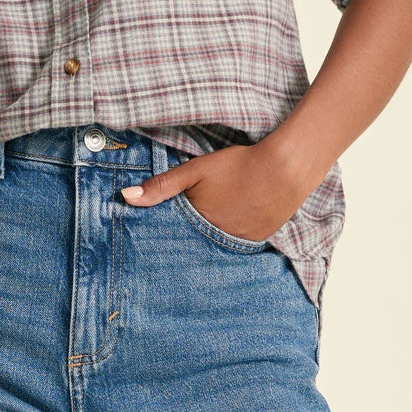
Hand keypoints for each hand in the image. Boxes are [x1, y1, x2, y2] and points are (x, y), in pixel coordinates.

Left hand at [120, 134, 320, 242]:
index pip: (174, 239)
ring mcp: (239, 242)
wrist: (286, 169)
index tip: (155, 241)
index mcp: (199, 224)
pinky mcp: (258, 240)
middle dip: (187, 241)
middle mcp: (218, 240)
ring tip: (206, 231)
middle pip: (195, 244)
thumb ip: (162, 185)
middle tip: (181, 239)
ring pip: (216, 244)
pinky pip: (236, 243)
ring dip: (209, 239)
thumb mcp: (196, 170)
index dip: (166, 237)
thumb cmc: (239, 166)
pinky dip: (230, 235)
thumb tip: (126, 197)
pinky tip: (230, 223)